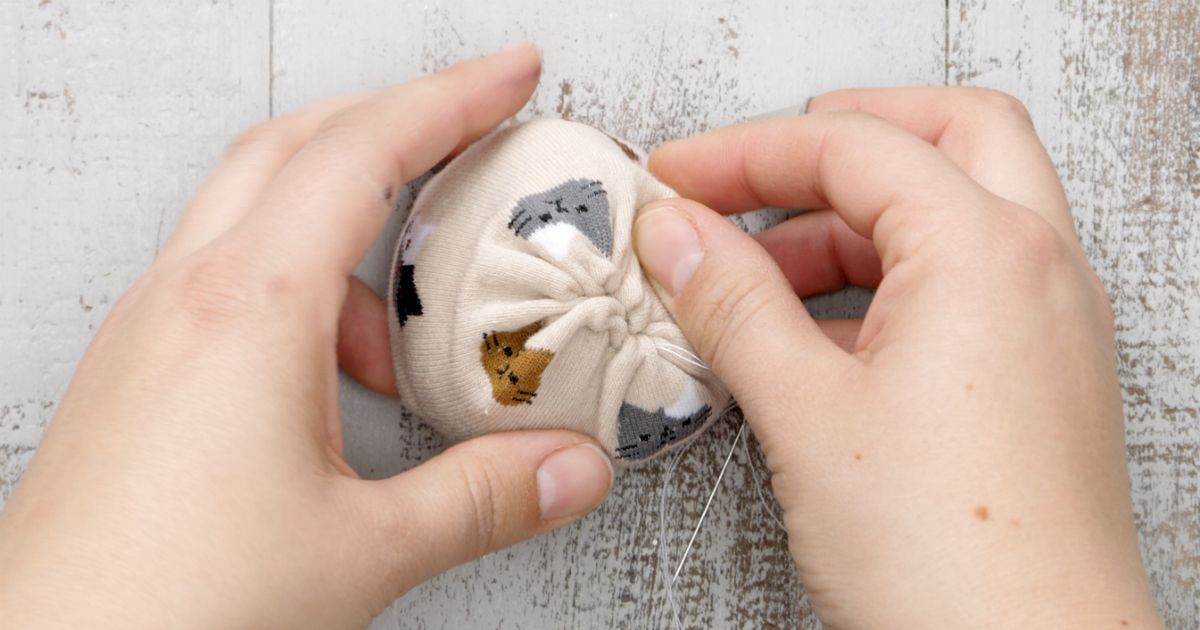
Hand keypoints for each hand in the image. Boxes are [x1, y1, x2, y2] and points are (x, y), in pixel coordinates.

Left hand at [0, 45, 612, 628]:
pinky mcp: (138, 377)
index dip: (451, 100)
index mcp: (246, 310)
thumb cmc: (166, 609)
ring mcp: (151, 335)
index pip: (362, 154)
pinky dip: (301, 292)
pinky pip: (229, 285)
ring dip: (346, 227)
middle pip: (295, 148)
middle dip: (392, 124)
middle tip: (470, 133)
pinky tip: (339, 377)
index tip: (511, 75)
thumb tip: (568, 467)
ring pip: (256, 216)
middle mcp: (186, 301)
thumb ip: (482, 497)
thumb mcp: (361, 551)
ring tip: (412, 313)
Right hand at [634, 88, 1161, 628]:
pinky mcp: (1040, 372)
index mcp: (987, 251)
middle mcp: (1039, 267)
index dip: (746, 152)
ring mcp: (1049, 319)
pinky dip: (886, 280)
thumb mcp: (807, 414)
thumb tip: (678, 235)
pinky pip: (962, 283)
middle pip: (941, 137)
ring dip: (852, 221)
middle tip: (748, 174)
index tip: (677, 177)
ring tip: (755, 277)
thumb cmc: (951, 561)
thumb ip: (732, 305)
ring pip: (954, 211)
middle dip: (834, 144)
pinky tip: (813, 337)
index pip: (855, 148)